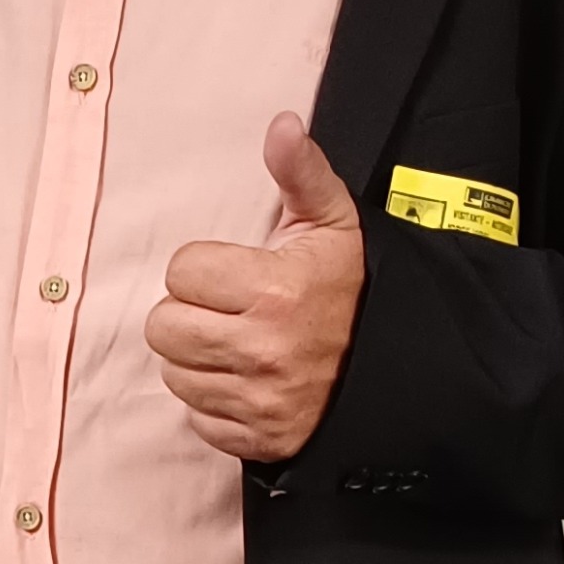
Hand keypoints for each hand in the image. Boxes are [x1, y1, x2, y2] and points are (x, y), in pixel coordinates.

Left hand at [145, 112, 366, 461]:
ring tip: (236, 344)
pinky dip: (214, 403)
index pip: (181, 272)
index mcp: (275, 290)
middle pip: (164, 327)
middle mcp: (263, 350)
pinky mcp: (258, 439)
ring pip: (174, 373)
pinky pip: (198, 419)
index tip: (234, 273)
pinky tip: (245, 381)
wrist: (399, 366)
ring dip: (196, 359)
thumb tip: (282, 124)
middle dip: (188, 314)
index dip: (202, 269)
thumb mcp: (333, 223)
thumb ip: (301, 173)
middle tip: (225, 310)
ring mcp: (260, 401)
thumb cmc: (353, 289)